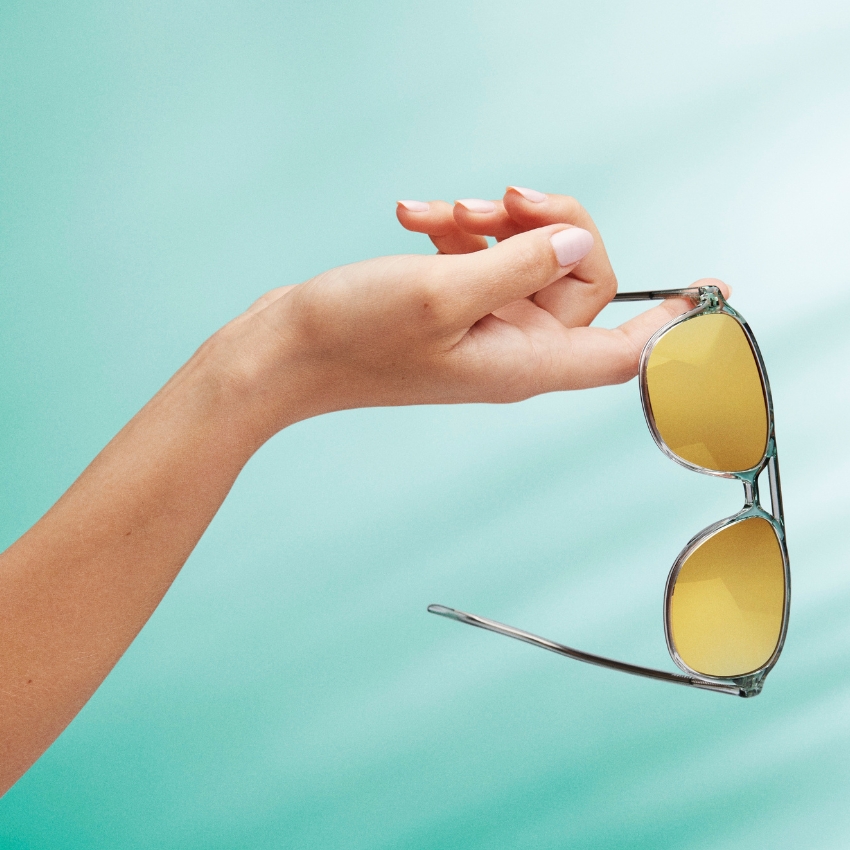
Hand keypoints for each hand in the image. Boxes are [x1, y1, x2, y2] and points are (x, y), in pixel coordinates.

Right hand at [214, 187, 726, 443]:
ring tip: (437, 213)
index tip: (708, 288)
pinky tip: (415, 217)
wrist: (286, 352)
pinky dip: (455, 229)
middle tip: (498, 199)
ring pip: (524, 256)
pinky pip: (480, 256)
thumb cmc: (355, 338)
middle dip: (544, 223)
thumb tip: (569, 244)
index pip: (621, 351)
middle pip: (576, 276)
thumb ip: (518, 267)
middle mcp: (512, 347)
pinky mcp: (452, 305)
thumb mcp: (444, 294)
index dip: (669, 322)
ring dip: (488, 220)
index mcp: (524, 362)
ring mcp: (481, 325)